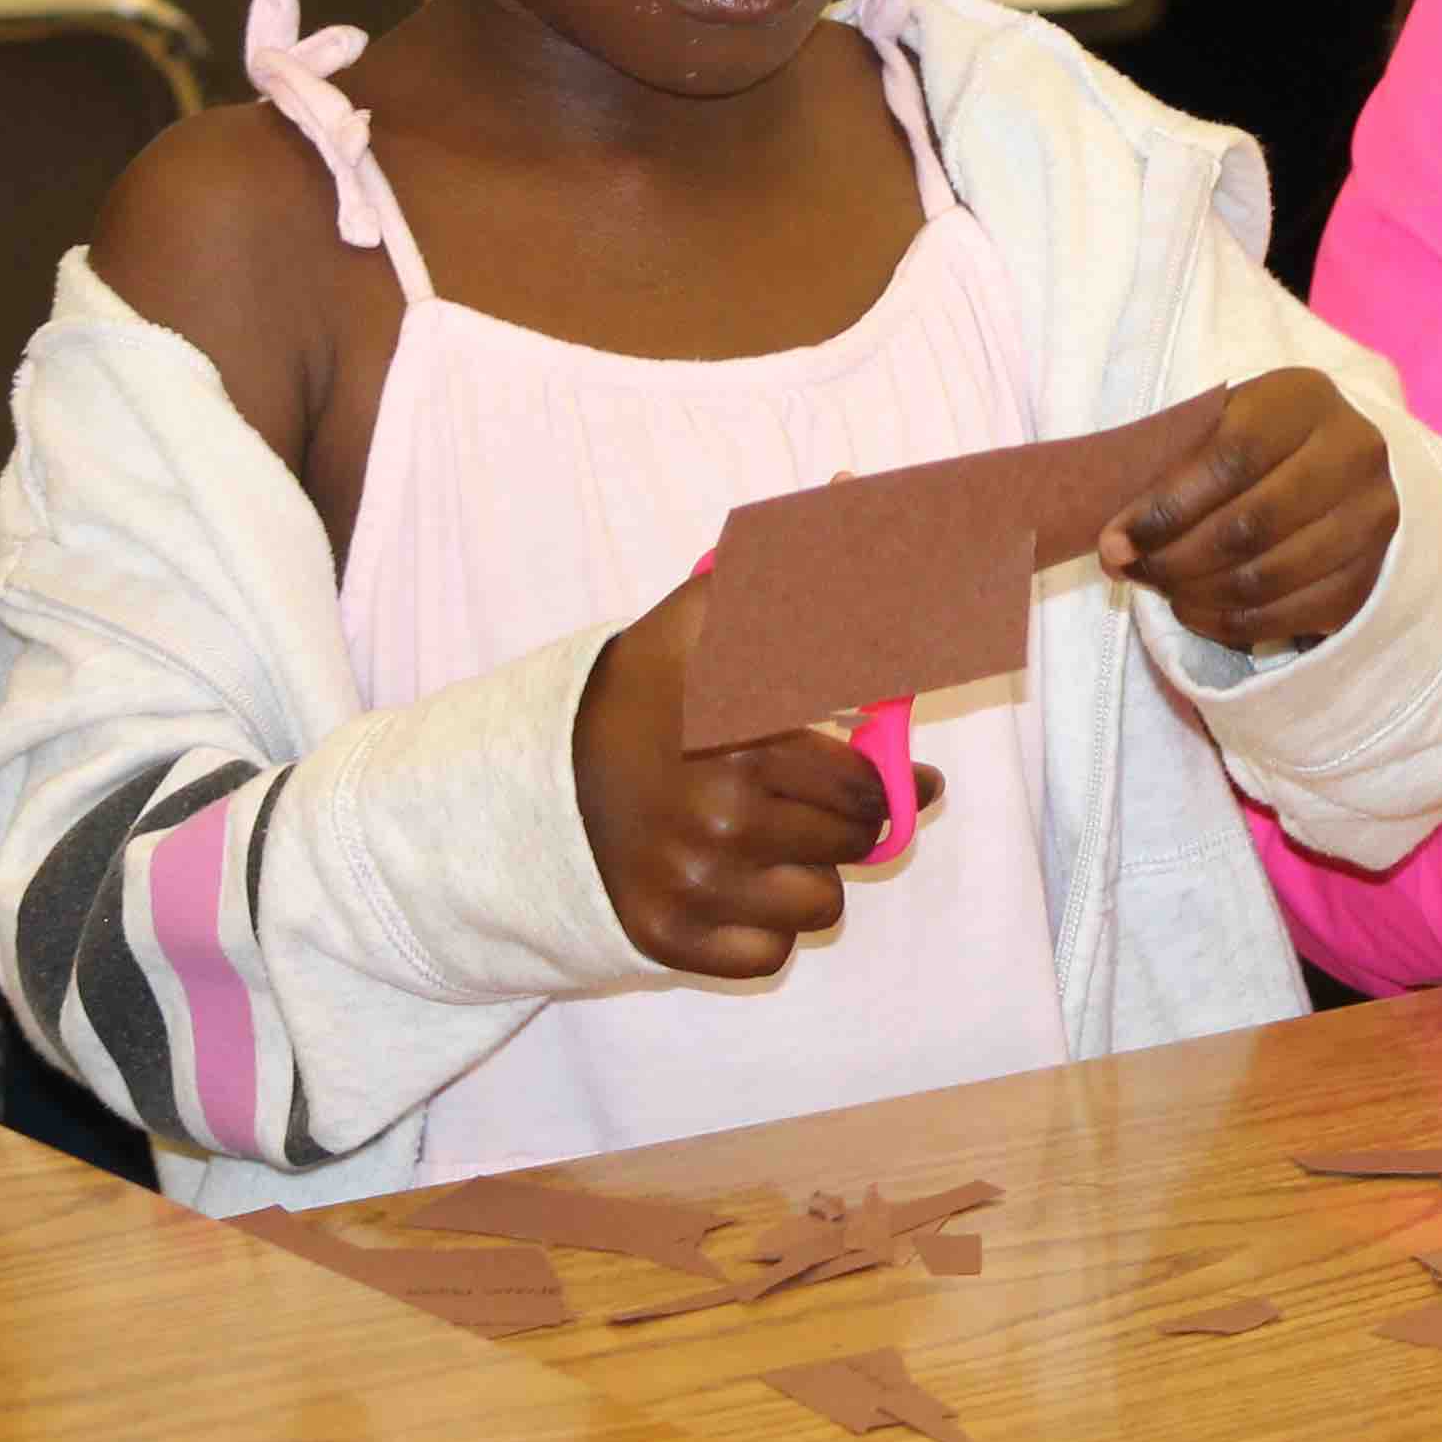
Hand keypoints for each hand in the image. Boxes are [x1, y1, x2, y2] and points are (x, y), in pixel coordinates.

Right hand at [575, 566, 938, 980]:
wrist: (540, 775)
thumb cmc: (654, 692)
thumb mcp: (712, 616)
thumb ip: (797, 564)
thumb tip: (855, 489)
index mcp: (741, 732)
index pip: (869, 779)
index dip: (892, 774)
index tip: (902, 773)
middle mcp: (719, 811)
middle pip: (855, 841)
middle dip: (846, 819)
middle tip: (811, 800)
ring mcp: (692, 882)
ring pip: (822, 903)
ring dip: (808, 874)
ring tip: (764, 837)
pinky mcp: (668, 939)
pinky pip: (773, 953)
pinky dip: (766, 928)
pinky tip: (732, 883)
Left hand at [1103, 367, 1399, 648]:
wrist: (1342, 460)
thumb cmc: (1258, 439)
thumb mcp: (1220, 425)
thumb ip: (1170, 470)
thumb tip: (1115, 547)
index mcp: (1306, 400)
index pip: (1230, 460)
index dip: (1165, 509)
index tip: (1115, 541)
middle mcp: (1353, 454)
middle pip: (1248, 526)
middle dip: (1174, 560)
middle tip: (1133, 572)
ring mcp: (1371, 519)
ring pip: (1266, 578)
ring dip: (1197, 595)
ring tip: (1163, 590)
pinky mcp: (1372, 574)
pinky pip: (1291, 616)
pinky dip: (1231, 624)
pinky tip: (1198, 610)